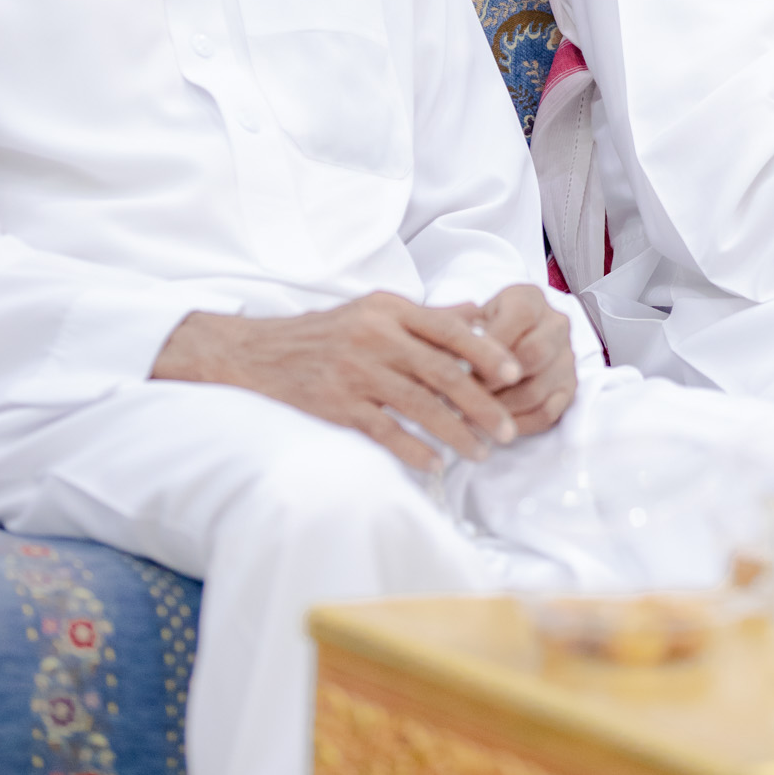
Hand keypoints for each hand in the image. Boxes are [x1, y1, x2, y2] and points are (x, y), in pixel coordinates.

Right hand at [151, 291, 525, 472]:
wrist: (258, 352)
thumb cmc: (326, 332)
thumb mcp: (375, 310)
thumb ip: (427, 315)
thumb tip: (478, 313)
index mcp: (389, 310)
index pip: (450, 329)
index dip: (487, 352)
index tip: (515, 374)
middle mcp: (375, 336)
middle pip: (443, 371)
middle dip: (481, 404)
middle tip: (507, 429)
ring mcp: (355, 371)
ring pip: (420, 405)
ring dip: (456, 433)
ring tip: (480, 453)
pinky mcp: (336, 403)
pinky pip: (384, 430)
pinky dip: (413, 449)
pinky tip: (434, 464)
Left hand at [470, 285, 577, 437]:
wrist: (508, 337)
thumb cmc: (482, 326)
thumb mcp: (469, 315)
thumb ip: (460, 328)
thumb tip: (451, 356)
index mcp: (530, 299)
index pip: (520, 316)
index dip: (491, 344)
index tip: (462, 365)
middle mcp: (556, 325)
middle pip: (533, 353)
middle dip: (495, 379)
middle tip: (466, 393)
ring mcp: (566, 359)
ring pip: (537, 389)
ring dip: (502, 407)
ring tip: (473, 414)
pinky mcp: (569, 389)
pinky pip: (548, 413)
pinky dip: (518, 424)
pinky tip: (494, 426)